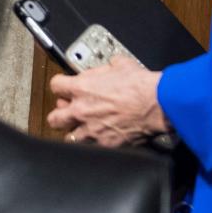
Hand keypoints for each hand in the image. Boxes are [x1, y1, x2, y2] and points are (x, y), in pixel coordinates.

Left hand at [45, 57, 169, 146]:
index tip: (64, 87)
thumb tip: (105, 68)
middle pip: (54, 118)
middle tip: (67, 113)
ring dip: (75, 133)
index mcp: (81, 88)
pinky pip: (90, 149)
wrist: (157, 104)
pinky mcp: (106, 144)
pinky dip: (93, 145)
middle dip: (59, 115)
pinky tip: (99, 140)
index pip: (55, 86)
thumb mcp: (119, 64)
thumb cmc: (141, 85)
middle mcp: (81, 110)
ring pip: (69, 138)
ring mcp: (92, 130)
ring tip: (82, 129)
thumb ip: (104, 67)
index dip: (60, 85)